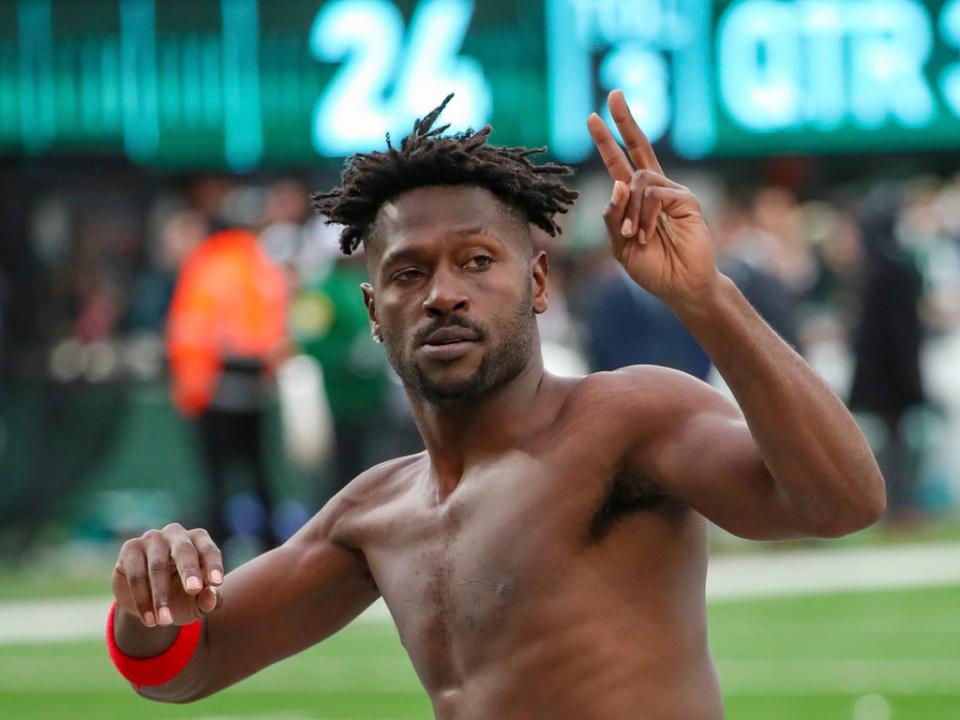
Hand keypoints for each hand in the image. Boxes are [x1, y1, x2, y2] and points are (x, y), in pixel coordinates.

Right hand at [112, 523, 223, 626]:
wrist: (148, 603)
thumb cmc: (181, 595)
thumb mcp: (197, 602)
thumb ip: (209, 600)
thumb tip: (212, 598)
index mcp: (198, 540)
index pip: (208, 550)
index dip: (213, 565)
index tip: (216, 583)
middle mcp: (176, 534)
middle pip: (184, 550)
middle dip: (189, 571)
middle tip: (194, 590)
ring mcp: (152, 539)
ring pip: (157, 566)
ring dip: (161, 596)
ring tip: (165, 621)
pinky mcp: (130, 549)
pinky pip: (136, 574)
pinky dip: (142, 599)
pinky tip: (149, 620)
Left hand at [587, 90, 718, 306]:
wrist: (680, 287)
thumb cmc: (652, 267)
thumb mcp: (619, 244)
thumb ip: (612, 216)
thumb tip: (617, 183)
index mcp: (636, 198)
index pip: (620, 161)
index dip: (607, 140)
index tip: (594, 116)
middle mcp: (655, 189)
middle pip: (639, 146)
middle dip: (625, 120)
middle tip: (613, 95)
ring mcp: (672, 192)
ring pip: (638, 181)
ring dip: (629, 211)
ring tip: (634, 236)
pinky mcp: (687, 200)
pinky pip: (655, 196)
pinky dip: (645, 217)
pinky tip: (647, 234)